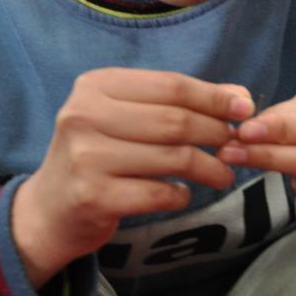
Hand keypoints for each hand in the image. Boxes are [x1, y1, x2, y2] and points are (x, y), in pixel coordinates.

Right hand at [13, 69, 255, 285]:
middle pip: (174, 121)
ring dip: (208, 167)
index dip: (213, 97)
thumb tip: (239, 96)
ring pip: (171, 158)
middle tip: (236, 145)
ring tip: (223, 174)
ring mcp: (85, 157)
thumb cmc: (98, 155)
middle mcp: (84, 116)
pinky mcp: (92, 197)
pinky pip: (157, 194)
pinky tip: (183, 195)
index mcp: (95, 86)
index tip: (246, 107)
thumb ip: (175, 104)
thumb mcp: (125, 118)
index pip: (170, 86)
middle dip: (215, 132)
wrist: (49, 210)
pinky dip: (180, 195)